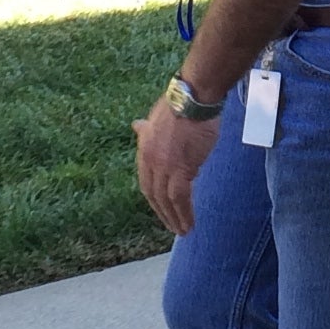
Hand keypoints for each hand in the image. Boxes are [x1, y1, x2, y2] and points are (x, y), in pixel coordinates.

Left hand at [134, 89, 218, 235]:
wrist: (193, 98)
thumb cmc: (180, 104)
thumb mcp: (156, 116)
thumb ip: (147, 128)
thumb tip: (136, 126)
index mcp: (143, 148)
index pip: (146, 181)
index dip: (154, 198)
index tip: (162, 209)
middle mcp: (149, 160)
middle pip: (153, 194)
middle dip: (162, 213)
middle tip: (172, 226)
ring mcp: (163, 166)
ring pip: (166, 200)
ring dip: (174, 218)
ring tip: (183, 230)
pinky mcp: (180, 169)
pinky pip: (181, 199)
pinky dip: (184, 213)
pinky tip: (190, 223)